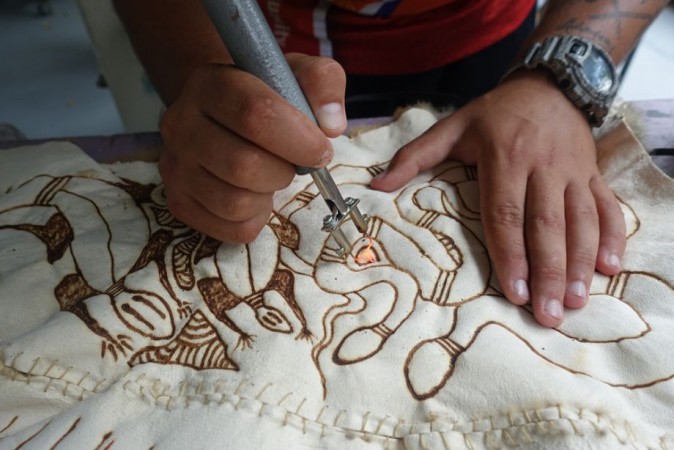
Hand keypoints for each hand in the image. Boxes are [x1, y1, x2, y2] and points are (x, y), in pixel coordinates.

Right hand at [158, 53, 346, 241]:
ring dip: (269, 195)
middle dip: (285, 171)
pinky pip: (232, 229)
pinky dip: (257, 218)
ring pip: (236, 203)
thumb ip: (322, 82)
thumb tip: (331, 124)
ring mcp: (174, 166)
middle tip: (293, 162)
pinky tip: (256, 195)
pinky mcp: (179, 201)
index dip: (299, 139)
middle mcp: (181, 124)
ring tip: (271, 175)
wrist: (219, 113)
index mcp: (211, 84)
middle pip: (245, 165)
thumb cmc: (264, 96)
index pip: (255, 114)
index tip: (321, 149)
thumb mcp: (295, 75)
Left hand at [370, 71, 625, 326]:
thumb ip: (414, 157)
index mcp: (505, 157)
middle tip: (546, 314)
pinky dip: (612, 237)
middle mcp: (543, 165)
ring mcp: (574, 170)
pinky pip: (608, 207)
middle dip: (548, 271)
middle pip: (546, 225)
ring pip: (581, 220)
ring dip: (580, 262)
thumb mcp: (451, 127)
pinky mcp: (593, 173)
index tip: (514, 292)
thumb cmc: (494, 114)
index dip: (511, 255)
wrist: (548, 84)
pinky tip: (610, 269)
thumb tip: (377, 184)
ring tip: (573, 302)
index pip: (507, 214)